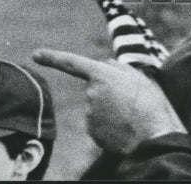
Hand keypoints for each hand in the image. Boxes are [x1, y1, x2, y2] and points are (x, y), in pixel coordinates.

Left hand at [34, 49, 185, 153]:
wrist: (154, 136)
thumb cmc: (149, 103)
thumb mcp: (138, 76)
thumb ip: (118, 67)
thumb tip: (105, 64)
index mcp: (101, 75)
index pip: (72, 63)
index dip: (53, 57)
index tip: (36, 53)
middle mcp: (91, 94)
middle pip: (95, 87)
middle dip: (108, 90)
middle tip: (129, 99)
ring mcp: (90, 115)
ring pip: (97, 105)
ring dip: (110, 108)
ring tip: (130, 113)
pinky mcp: (93, 132)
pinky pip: (99, 122)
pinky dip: (109, 123)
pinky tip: (123, 126)